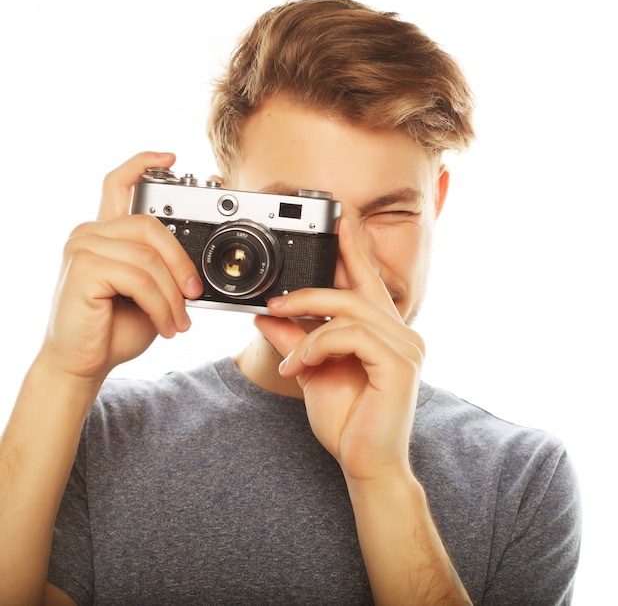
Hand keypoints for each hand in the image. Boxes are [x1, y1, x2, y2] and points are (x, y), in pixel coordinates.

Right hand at [42, 152, 202, 384]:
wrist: (85, 362)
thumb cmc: (116, 327)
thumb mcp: (151, 291)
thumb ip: (164, 267)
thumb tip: (197, 262)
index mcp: (106, 233)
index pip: (119, 184)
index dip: (144, 163)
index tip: (172, 157)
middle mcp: (90, 232)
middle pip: (151, 225)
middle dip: (182, 262)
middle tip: (194, 295)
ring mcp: (83, 246)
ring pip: (148, 257)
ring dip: (172, 295)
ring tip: (177, 322)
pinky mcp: (83, 267)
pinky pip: (139, 277)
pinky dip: (160, 305)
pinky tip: (165, 326)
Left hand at [255, 217, 424, 482]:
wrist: (365, 464)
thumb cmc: (347, 421)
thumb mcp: (312, 372)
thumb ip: (295, 341)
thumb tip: (266, 317)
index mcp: (385, 333)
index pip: (370, 282)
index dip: (355, 249)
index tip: (339, 221)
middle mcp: (402, 334)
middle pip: (356, 290)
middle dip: (312, 290)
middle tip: (276, 303)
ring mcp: (406, 347)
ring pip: (349, 311)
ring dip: (308, 330)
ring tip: (288, 358)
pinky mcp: (399, 364)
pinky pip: (351, 335)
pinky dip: (318, 345)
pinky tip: (301, 366)